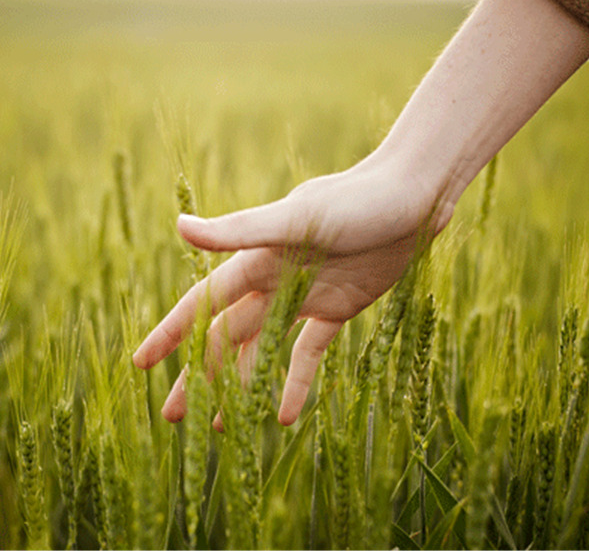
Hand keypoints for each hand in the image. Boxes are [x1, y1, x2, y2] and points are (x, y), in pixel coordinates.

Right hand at [132, 154, 450, 427]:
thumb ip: (240, 230)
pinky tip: (284, 416)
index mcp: (256, 262)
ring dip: (242, 384)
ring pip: (262, 350)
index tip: (141, 363)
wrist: (410, 199)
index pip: (203, 304)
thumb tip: (180, 227)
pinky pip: (310, 353)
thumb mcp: (296, 219)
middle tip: (174, 415)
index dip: (171, 333)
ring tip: (223, 426)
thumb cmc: (354, 202)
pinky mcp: (337, 309)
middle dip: (199, 374)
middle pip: (226, 337)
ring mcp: (305, 299)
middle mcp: (274, 283)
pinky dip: (296, 382)